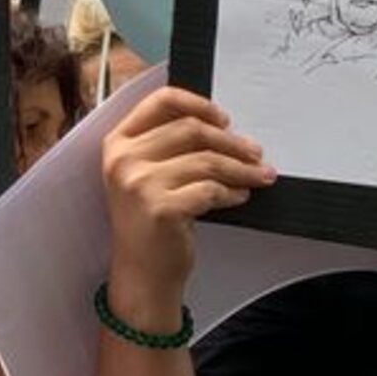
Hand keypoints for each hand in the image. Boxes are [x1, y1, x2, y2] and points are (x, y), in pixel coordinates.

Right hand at [101, 87, 273, 317]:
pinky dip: (233, 192)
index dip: (198, 103)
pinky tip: (240, 196)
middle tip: (256, 153)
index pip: (160, 101)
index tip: (224, 119)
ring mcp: (139, 184)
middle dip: (232, 141)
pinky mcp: (161, 208)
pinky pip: (211, 189)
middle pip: (192, 129)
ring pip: (208, 161)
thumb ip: (169, 147)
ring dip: (241, 169)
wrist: (141, 274)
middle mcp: (123, 160)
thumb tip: (222, 127)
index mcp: (118, 143)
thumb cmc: (150, 222)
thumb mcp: (146, 176)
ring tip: (258, 176)